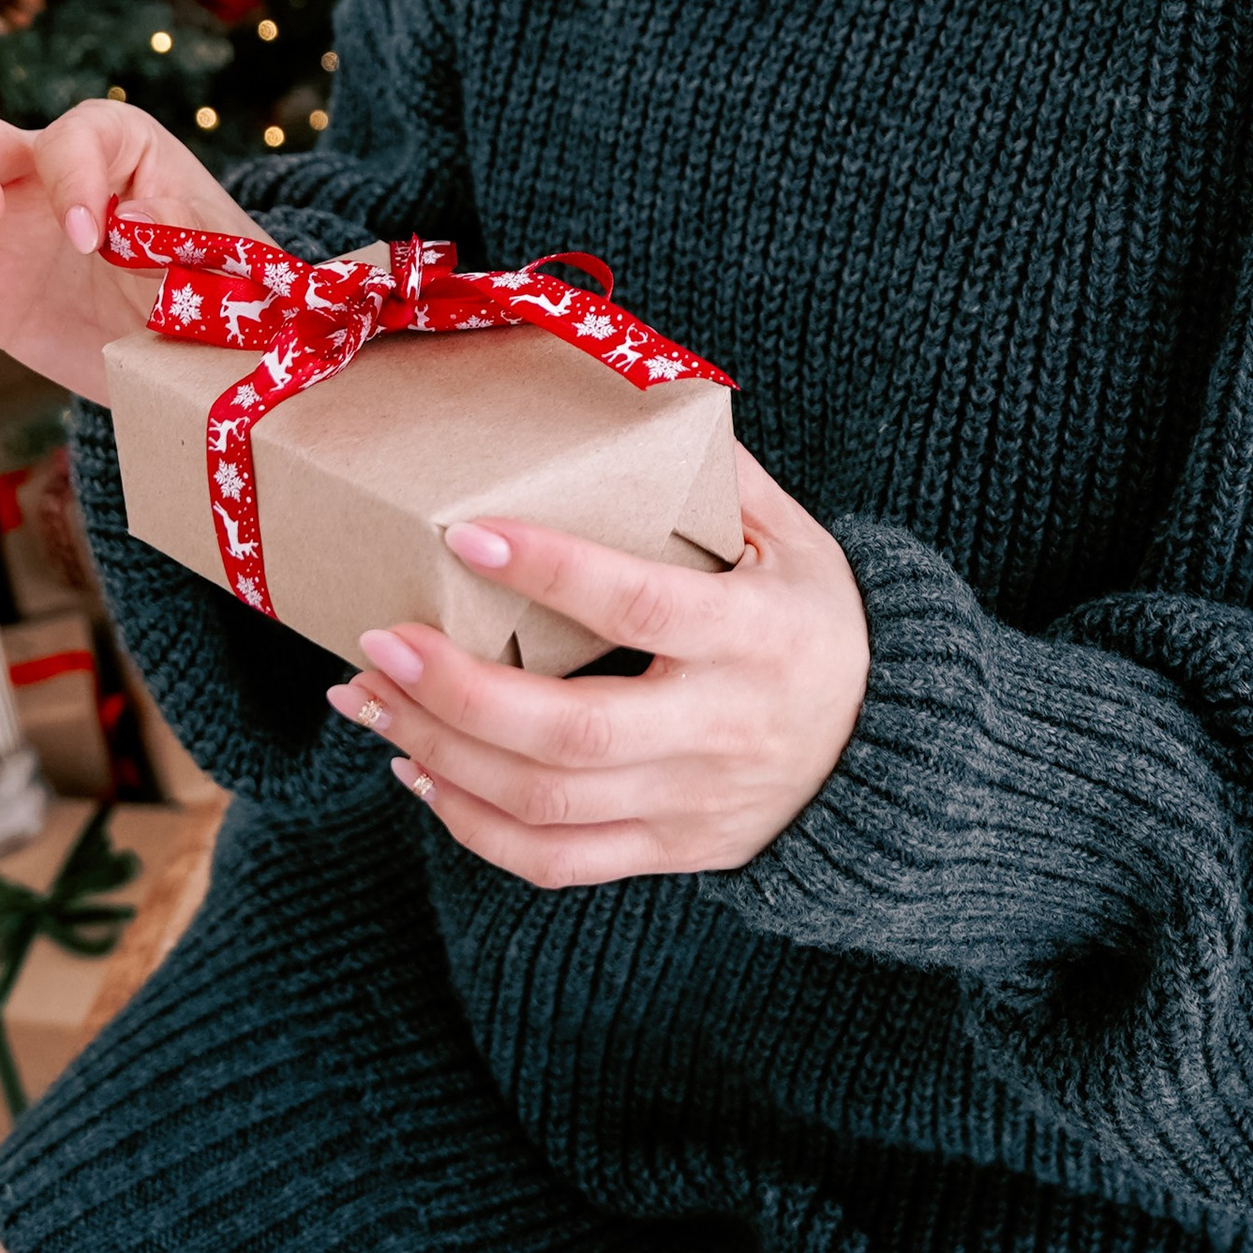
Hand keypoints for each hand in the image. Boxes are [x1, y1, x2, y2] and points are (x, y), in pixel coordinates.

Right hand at [0, 100, 260, 400]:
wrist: (207, 348)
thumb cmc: (227, 283)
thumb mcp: (222, 253)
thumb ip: (180, 229)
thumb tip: (127, 216)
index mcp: (116, 147)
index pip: (76, 136)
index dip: (77, 180)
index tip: (95, 239)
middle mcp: (45, 171)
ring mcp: (2, 224)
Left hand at [329, 449, 868, 885]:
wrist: (883, 755)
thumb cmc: (821, 624)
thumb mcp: (798, 540)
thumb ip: (722, 478)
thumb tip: (642, 391)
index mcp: (757, 636)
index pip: (641, 608)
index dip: (552, 572)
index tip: (465, 534)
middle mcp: (722, 730)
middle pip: (572, 732)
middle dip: (457, 692)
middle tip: (378, 639)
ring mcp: (692, 804)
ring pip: (545, 802)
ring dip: (440, 753)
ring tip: (369, 699)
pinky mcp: (668, 852)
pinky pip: (552, 860)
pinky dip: (471, 824)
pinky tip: (418, 771)